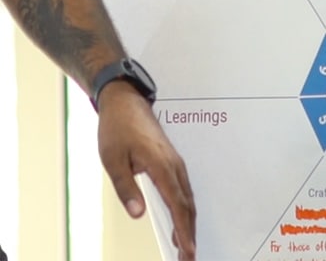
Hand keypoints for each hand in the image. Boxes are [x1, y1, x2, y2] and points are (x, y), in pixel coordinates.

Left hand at [97, 83, 195, 259]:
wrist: (126, 102)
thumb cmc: (117, 130)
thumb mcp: (113, 161)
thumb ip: (126, 188)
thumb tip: (138, 214)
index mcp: (161, 165)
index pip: (177, 204)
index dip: (183, 230)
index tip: (187, 252)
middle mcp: (174, 164)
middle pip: (187, 204)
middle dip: (189, 233)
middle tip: (188, 258)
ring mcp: (175, 162)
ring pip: (187, 197)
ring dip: (188, 222)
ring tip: (185, 247)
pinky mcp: (171, 161)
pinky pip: (183, 189)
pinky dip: (184, 208)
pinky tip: (179, 220)